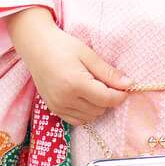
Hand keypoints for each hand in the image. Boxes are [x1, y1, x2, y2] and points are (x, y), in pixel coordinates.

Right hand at [7, 7, 132, 125]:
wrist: (36, 46)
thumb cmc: (63, 45)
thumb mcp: (88, 54)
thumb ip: (108, 72)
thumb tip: (128, 84)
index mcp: (76, 83)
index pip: (106, 99)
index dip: (120, 95)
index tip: (126, 87)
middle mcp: (65, 99)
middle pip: (99, 109)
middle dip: (108, 98)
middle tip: (107, 82)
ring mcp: (58, 106)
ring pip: (89, 117)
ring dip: (97, 106)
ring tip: (94, 87)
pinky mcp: (53, 109)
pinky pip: (76, 120)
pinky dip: (85, 112)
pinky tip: (84, 97)